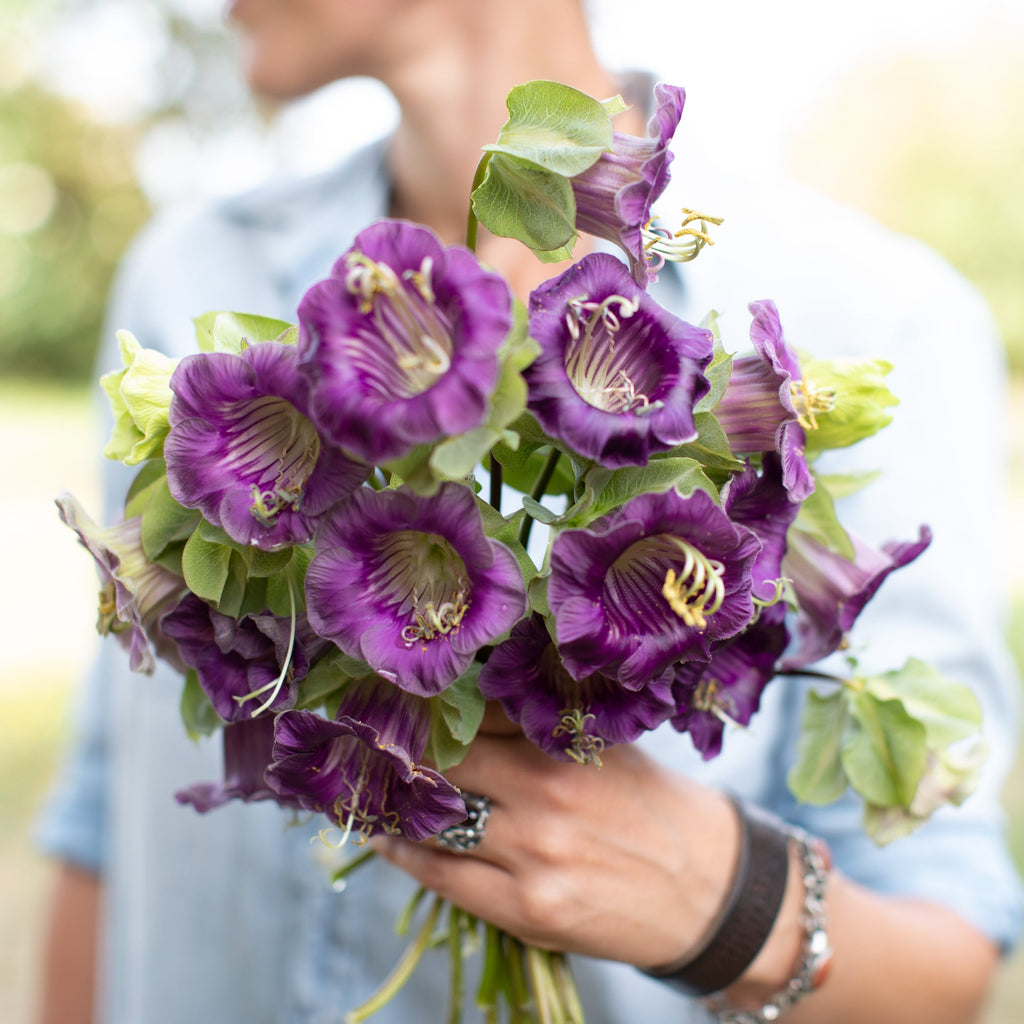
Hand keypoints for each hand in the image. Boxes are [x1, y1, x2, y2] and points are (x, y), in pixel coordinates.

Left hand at [372, 709, 739, 968]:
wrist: (708, 890)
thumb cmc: (652, 806)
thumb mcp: (604, 747)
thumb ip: (538, 725)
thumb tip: (466, 701)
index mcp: (564, 744)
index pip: (471, 715)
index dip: (428, 709)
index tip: (396, 701)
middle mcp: (544, 795)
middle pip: (442, 764)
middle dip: (404, 753)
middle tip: (372, 742)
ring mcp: (535, 856)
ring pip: (434, 822)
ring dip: (397, 805)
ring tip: (372, 790)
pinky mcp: (531, 911)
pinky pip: (444, 878)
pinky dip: (408, 856)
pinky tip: (389, 840)